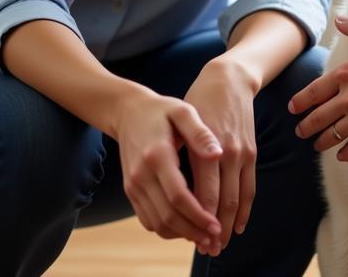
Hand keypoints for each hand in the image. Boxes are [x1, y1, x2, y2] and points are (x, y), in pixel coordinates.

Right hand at [110, 88, 222, 251]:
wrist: (128, 112)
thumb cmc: (162, 110)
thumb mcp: (183, 111)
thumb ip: (200, 132)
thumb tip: (219, 152)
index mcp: (157, 155)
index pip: (177, 195)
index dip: (198, 214)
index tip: (216, 225)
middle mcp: (141, 174)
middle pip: (167, 215)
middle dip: (192, 230)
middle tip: (214, 237)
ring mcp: (133, 185)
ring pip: (156, 222)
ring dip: (180, 233)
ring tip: (203, 235)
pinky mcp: (131, 191)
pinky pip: (148, 219)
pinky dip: (167, 228)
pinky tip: (186, 226)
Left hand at [184, 56, 260, 255]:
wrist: (229, 79)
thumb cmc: (199, 101)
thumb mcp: (184, 122)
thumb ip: (183, 154)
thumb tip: (179, 187)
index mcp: (207, 149)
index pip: (204, 195)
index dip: (199, 220)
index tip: (194, 239)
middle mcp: (229, 154)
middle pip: (223, 202)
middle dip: (215, 229)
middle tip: (208, 250)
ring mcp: (243, 154)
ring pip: (238, 198)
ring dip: (231, 224)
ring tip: (221, 243)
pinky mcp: (251, 153)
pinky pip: (250, 187)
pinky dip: (245, 209)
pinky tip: (239, 224)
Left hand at [288, 16, 347, 160]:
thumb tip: (339, 19)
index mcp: (346, 73)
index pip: (313, 92)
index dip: (300, 102)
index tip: (292, 109)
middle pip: (318, 118)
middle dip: (306, 127)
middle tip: (300, 132)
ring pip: (332, 136)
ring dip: (322, 142)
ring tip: (318, 145)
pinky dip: (345, 154)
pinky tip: (342, 155)